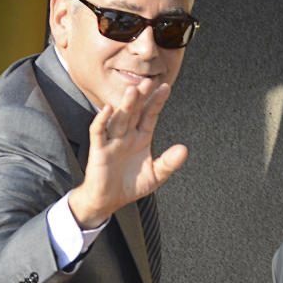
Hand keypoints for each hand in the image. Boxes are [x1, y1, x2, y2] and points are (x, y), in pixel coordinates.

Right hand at [69, 82, 187, 228]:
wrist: (108, 201)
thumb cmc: (130, 185)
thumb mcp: (156, 175)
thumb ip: (169, 162)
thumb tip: (184, 149)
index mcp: (141, 137)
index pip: (150, 115)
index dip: (157, 102)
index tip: (166, 87)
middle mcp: (127, 135)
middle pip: (134, 112)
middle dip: (141, 97)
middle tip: (147, 82)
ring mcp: (112, 141)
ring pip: (119, 118)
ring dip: (125, 105)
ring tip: (132, 90)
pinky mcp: (98, 150)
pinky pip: (98, 132)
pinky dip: (101, 120)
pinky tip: (108, 109)